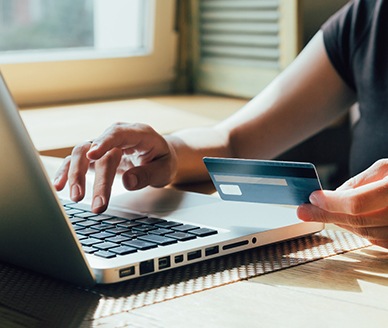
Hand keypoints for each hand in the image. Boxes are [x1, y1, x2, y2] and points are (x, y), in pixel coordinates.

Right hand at [54, 123, 176, 212]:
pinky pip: (77, 161)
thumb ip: (148, 174)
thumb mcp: (165, 169)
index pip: (118, 133)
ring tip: (76, 197)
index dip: (105, 142)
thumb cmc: (163, 161)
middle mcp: (118, 136)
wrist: (159, 157)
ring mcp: (104, 145)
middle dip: (95, 178)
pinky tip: (60, 186)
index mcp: (139, 134)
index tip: (93, 156)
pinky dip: (67, 172)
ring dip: (76, 175)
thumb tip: (128, 182)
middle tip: (97, 204)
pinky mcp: (96, 155)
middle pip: (98, 150)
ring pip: (82, 153)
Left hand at [297, 159, 387, 248]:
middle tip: (304, 211)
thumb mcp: (387, 168)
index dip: (332, 202)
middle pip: (359, 222)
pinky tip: (344, 222)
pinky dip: (359, 231)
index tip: (312, 197)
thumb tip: (335, 195)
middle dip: (327, 215)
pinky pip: (380, 241)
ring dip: (340, 224)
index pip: (358, 203)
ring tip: (319, 214)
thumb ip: (360, 181)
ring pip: (367, 234)